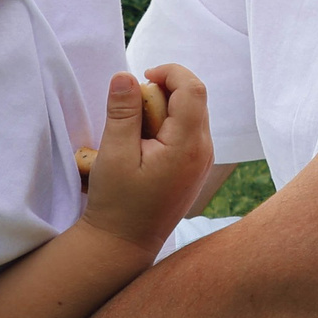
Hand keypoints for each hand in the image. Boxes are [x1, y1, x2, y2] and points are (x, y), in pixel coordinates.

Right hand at [80, 66, 212, 252]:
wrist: (125, 244)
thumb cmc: (117, 203)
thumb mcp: (114, 154)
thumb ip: (122, 113)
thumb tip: (126, 75)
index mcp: (188, 146)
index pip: (192, 89)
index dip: (169, 72)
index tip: (141, 75)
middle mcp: (204, 151)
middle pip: (193, 99)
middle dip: (162, 93)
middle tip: (130, 113)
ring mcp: (203, 160)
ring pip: (190, 114)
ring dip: (162, 111)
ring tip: (134, 135)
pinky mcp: (195, 166)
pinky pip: (186, 132)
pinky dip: (165, 127)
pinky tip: (143, 147)